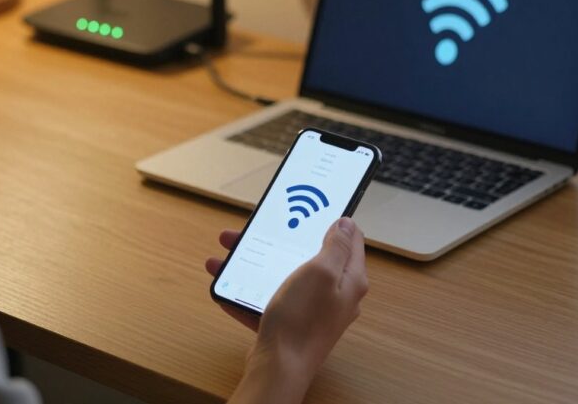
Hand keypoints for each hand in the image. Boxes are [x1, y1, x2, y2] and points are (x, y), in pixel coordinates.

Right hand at [206, 218, 368, 378]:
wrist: (278, 369)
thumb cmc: (301, 321)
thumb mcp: (321, 272)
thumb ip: (336, 246)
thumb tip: (346, 223)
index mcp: (349, 279)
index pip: (350, 240)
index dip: (333, 221)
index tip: (313, 208)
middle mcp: (334, 295)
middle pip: (309, 256)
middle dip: (281, 240)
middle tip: (256, 229)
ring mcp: (312, 311)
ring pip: (284, 276)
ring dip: (256, 262)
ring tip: (226, 254)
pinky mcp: (291, 324)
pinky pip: (269, 299)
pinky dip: (249, 289)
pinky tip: (227, 283)